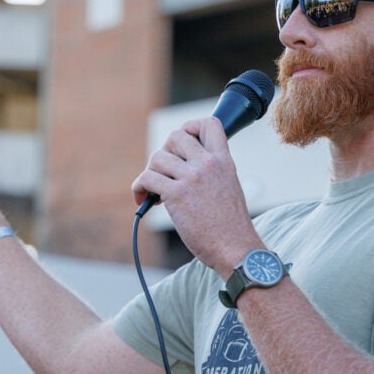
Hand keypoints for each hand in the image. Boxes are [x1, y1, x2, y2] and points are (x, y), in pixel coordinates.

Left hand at [131, 116, 258, 271]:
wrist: (235, 248)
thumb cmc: (231, 226)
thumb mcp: (230, 187)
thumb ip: (212, 172)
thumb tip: (185, 168)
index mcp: (224, 160)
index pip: (209, 124)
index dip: (190, 128)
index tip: (183, 147)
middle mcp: (208, 164)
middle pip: (175, 136)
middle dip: (165, 153)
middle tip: (166, 173)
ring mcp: (192, 178)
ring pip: (156, 157)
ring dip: (150, 174)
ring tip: (155, 191)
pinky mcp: (176, 194)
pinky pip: (146, 179)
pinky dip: (139, 189)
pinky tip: (143, 200)